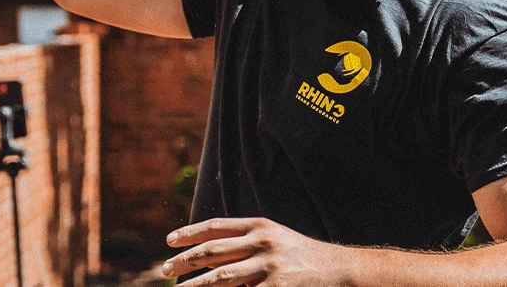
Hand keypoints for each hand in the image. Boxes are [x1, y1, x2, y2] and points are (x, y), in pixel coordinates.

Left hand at [162, 217, 349, 286]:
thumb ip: (245, 241)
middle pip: (212, 251)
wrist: (341, 271)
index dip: (190, 234)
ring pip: (220, 278)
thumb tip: (207, 252)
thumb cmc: (301, 257)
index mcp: (260, 226)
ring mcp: (268, 268)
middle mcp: (262, 243)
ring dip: (194, 286)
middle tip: (165, 270)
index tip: (169, 242)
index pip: (216, 227)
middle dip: (184, 262)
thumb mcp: (275, 239)